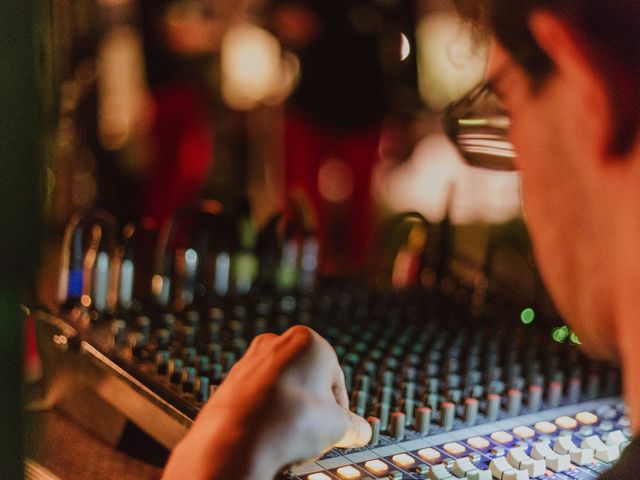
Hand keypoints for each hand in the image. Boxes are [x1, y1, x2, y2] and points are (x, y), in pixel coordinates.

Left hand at [162, 326, 370, 479]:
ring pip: (281, 391)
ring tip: (290, 440)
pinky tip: (268, 437)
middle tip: (315, 437)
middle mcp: (276, 343)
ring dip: (289, 414)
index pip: (335, 380)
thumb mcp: (337, 426)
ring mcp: (249, 362)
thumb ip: (353, 425)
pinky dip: (266, 416)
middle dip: (312, 410)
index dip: (339, 411)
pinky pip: (258, 400)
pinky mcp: (230, 382)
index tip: (337, 431)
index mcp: (308, 340)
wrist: (235, 442)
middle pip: (307, 382)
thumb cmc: (289, 423)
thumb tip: (360, 431)